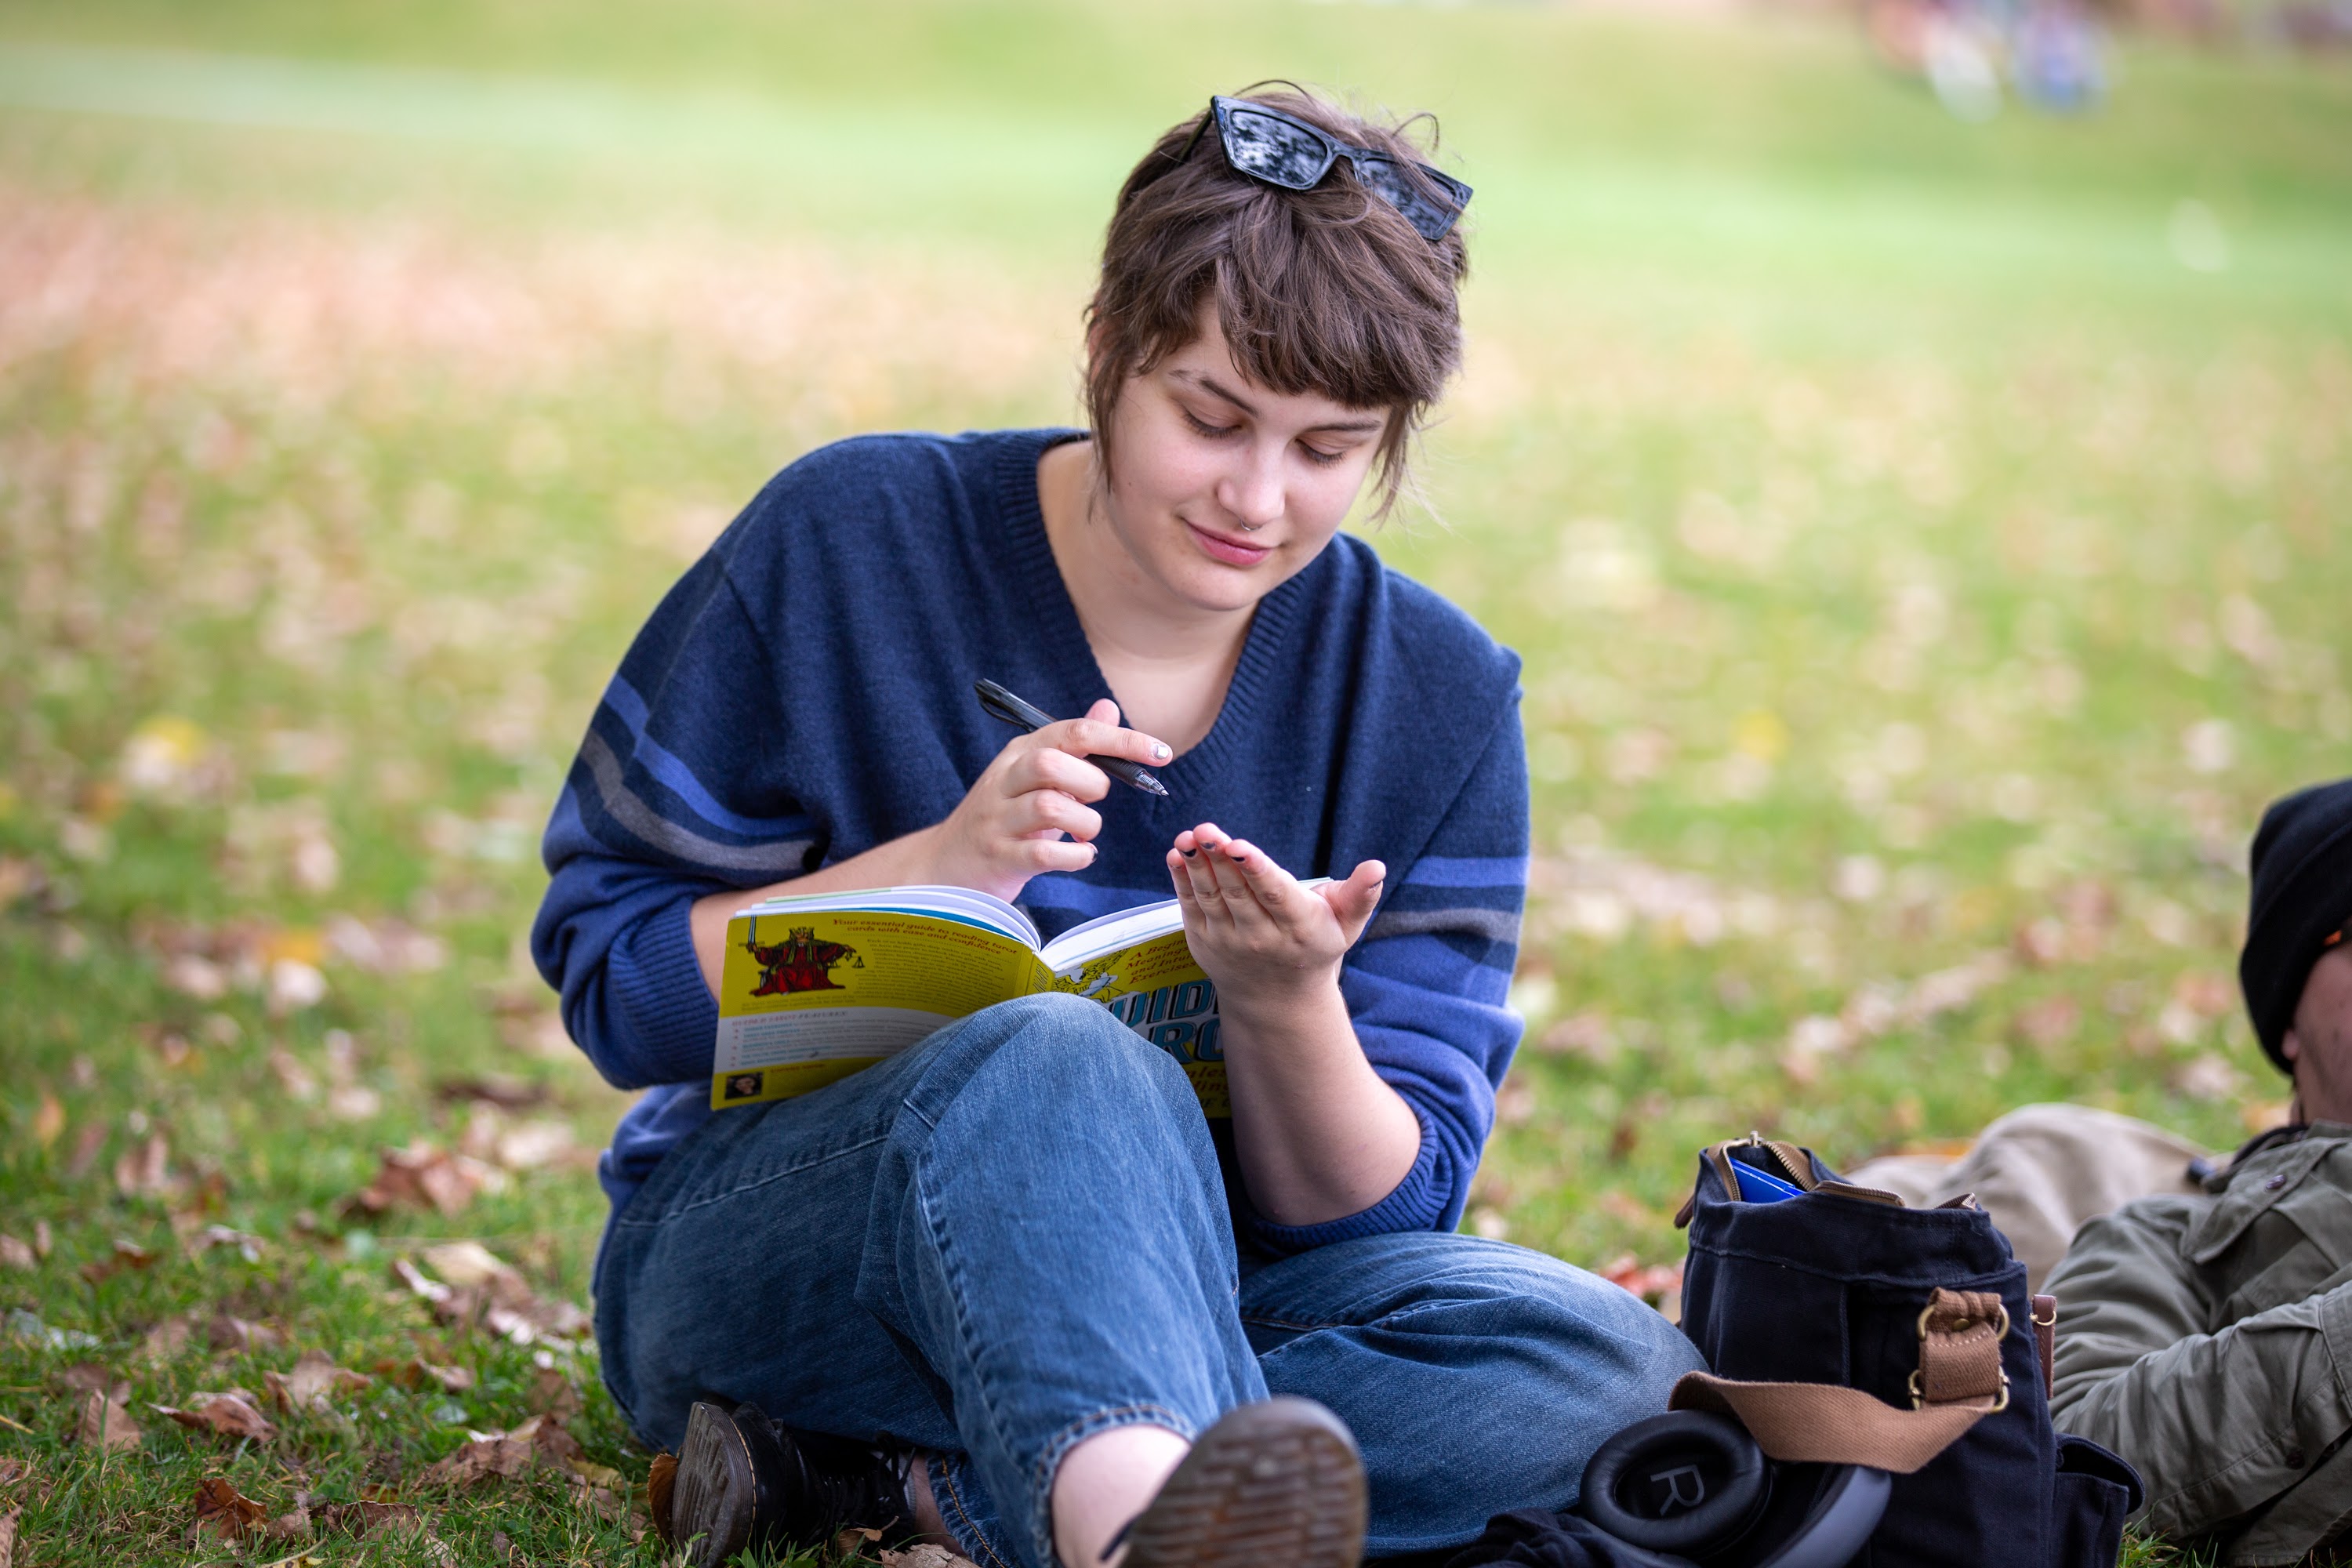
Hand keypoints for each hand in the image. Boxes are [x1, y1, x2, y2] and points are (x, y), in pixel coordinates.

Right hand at [926, 699, 1172, 901]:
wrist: (945, 865)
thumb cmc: (1004, 818)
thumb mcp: (1035, 776)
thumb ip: (1074, 746)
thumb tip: (1108, 706)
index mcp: (1019, 754)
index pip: (1074, 732)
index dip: (1123, 739)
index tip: (1161, 752)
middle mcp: (1004, 781)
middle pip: (1052, 762)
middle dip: (1091, 783)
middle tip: (1092, 801)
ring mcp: (997, 819)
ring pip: (1050, 807)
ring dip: (1085, 823)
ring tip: (1085, 833)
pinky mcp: (999, 857)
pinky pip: (1045, 853)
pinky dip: (1075, 856)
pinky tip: (1079, 855)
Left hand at [1164, 823, 1384, 1005]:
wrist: (1278, 1000)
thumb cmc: (1315, 947)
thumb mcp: (1346, 925)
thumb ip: (1360, 894)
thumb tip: (1377, 867)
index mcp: (1298, 927)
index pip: (1274, 894)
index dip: (1256, 870)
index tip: (1240, 847)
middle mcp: (1261, 937)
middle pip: (1238, 893)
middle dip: (1220, 859)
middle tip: (1207, 829)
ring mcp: (1229, 941)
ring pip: (1211, 898)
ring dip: (1197, 866)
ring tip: (1188, 837)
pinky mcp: (1204, 941)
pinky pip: (1191, 907)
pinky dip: (1181, 882)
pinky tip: (1176, 855)